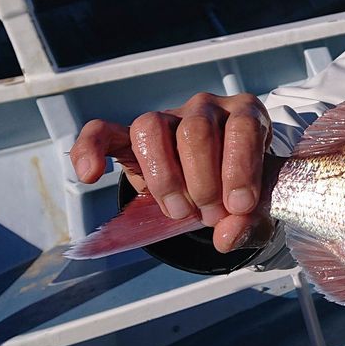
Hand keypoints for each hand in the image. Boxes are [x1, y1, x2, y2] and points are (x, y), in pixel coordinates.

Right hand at [69, 92, 273, 253]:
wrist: (219, 187)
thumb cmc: (242, 190)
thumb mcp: (255, 208)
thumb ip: (248, 223)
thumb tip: (226, 237)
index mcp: (244, 115)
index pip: (241, 127)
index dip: (239, 168)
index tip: (238, 207)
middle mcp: (206, 108)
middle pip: (195, 131)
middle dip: (203, 182)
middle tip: (210, 215)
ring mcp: (167, 118)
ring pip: (151, 127)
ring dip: (164, 178)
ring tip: (180, 211)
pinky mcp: (131, 136)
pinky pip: (102, 132)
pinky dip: (90, 149)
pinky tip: (89, 175)